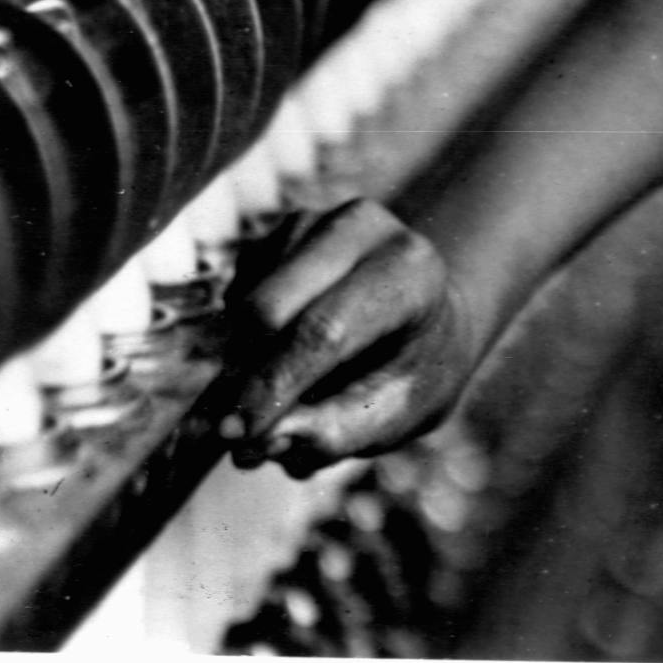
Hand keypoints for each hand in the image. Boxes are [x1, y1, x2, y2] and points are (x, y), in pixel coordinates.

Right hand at [217, 197, 494, 475]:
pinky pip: (240, 290)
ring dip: (246, 358)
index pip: (325, 330)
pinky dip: (247, 335)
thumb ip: (334, 433)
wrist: (426, 319)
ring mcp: (320, 220)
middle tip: (241, 430)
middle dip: (246, 375)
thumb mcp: (396, 414)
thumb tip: (262, 443)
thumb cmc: (411, 372)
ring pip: (246, 300)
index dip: (274, 385)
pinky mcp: (284, 228)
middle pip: (269, 308)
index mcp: (410, 272)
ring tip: (286, 387)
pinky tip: (287, 349)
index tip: (236, 435)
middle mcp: (364, 229)